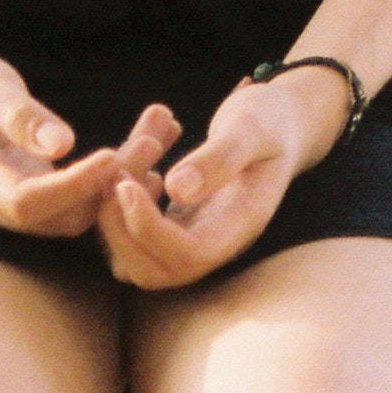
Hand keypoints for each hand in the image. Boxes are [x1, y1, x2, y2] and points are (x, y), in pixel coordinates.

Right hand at [0, 52, 177, 236]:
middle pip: (59, 216)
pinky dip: (116, 178)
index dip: (71, 186)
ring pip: (78, 214)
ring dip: (123, 181)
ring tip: (161, 136)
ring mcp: (16, 213)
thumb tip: (62, 145)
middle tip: (153, 141)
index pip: (26, 203)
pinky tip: (149, 146)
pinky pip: (82, 202)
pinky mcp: (40, 204)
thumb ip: (20, 115)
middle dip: (109, 183)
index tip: (112, 154)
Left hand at [97, 70, 344, 288]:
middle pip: (151, 272)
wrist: (278, 124)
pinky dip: (118, 204)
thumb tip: (177, 189)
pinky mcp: (173, 227)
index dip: (148, 228)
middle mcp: (213, 244)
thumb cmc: (270, 119)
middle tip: (113, 173)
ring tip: (124, 159)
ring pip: (131, 259)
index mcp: (238, 227)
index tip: (124, 183)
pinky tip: (138, 162)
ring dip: (113, 215)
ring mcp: (191, 239)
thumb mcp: (251, 127)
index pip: (187, 255)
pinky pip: (130, 236)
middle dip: (119, 229)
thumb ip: (219, 157)